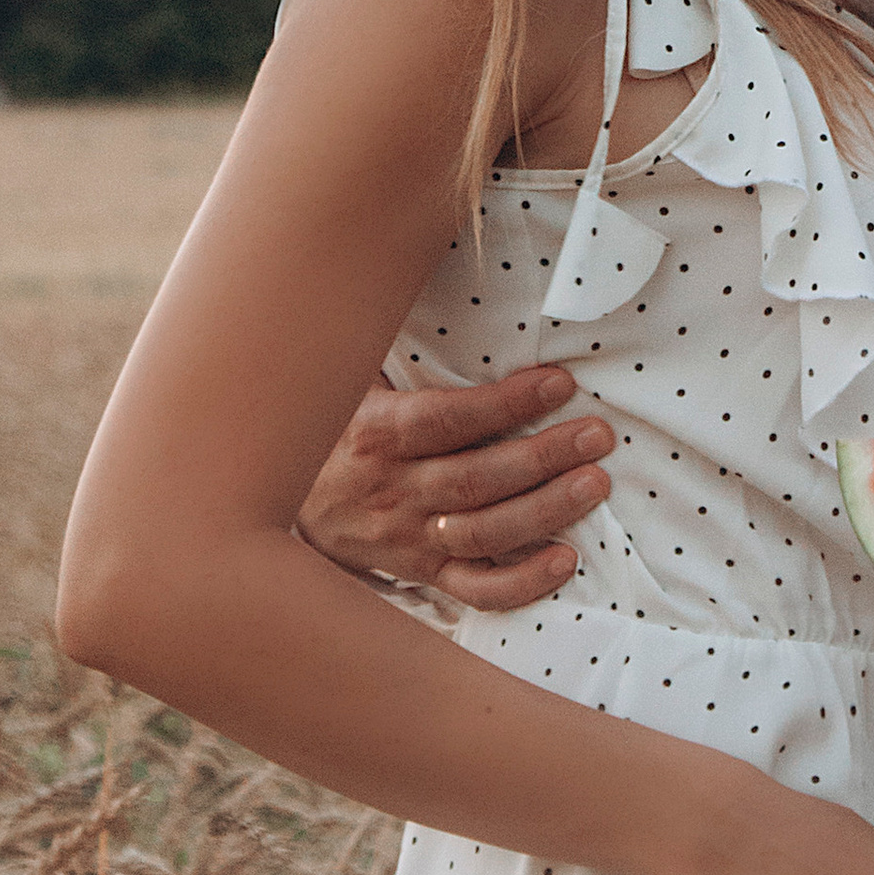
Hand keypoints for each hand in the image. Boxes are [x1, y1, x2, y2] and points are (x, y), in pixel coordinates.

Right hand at [297, 366, 612, 611]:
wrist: (276, 498)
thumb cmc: (333, 425)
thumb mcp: (349, 379)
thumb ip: (394, 347)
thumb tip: (420, 285)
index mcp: (375, 434)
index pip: (448, 420)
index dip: (506, 404)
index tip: (559, 384)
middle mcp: (392, 490)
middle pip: (476, 480)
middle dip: (543, 457)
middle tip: (597, 436)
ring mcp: (407, 538)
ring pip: (483, 533)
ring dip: (544, 511)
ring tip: (594, 484)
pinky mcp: (420, 572)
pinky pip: (474, 589)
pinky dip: (521, 584)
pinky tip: (564, 561)